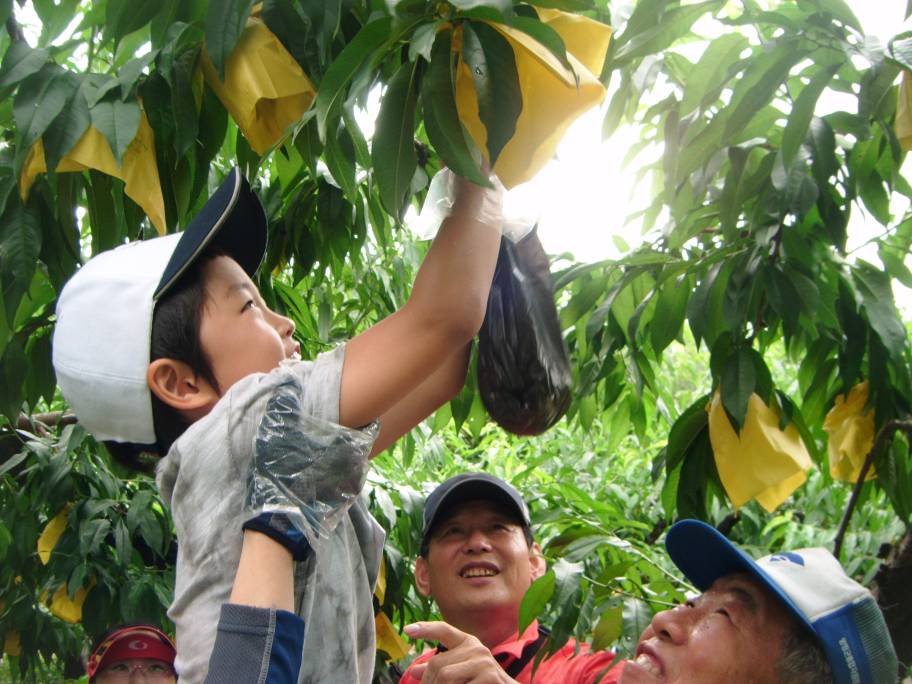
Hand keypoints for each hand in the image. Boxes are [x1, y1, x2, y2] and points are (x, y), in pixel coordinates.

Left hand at [403, 622, 517, 682]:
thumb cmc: (481, 683)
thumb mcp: (460, 673)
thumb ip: (440, 668)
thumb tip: (413, 670)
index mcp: (468, 643)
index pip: (444, 630)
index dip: (426, 629)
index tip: (407, 630)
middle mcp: (476, 648)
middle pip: (437, 664)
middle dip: (428, 683)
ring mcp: (484, 662)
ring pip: (444, 676)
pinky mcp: (489, 677)